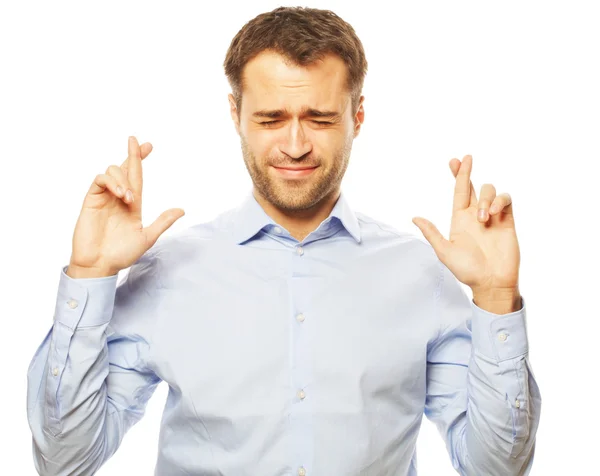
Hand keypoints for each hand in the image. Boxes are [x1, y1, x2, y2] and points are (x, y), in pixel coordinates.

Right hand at [67, 136, 184, 277]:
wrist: (100, 265)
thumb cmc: (122, 254)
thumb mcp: (147, 237)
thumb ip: (163, 222)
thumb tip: (182, 210)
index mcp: (132, 204)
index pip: (137, 177)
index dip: (141, 160)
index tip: (148, 145)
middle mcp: (118, 197)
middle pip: (124, 168)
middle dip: (132, 154)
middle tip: (137, 141)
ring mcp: (104, 198)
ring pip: (112, 172)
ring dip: (124, 179)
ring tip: (129, 198)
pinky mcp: (91, 200)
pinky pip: (99, 180)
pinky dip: (111, 181)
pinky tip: (120, 194)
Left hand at [411, 155, 519, 295]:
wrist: (491, 282)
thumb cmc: (467, 270)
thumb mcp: (444, 251)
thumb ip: (432, 233)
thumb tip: (415, 218)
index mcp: (460, 219)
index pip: (459, 192)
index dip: (457, 176)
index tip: (454, 161)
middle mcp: (475, 215)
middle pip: (473, 185)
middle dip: (468, 171)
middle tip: (467, 158)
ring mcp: (492, 217)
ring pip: (489, 191)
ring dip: (484, 199)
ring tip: (482, 218)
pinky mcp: (507, 221)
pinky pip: (506, 200)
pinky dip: (499, 201)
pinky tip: (493, 214)